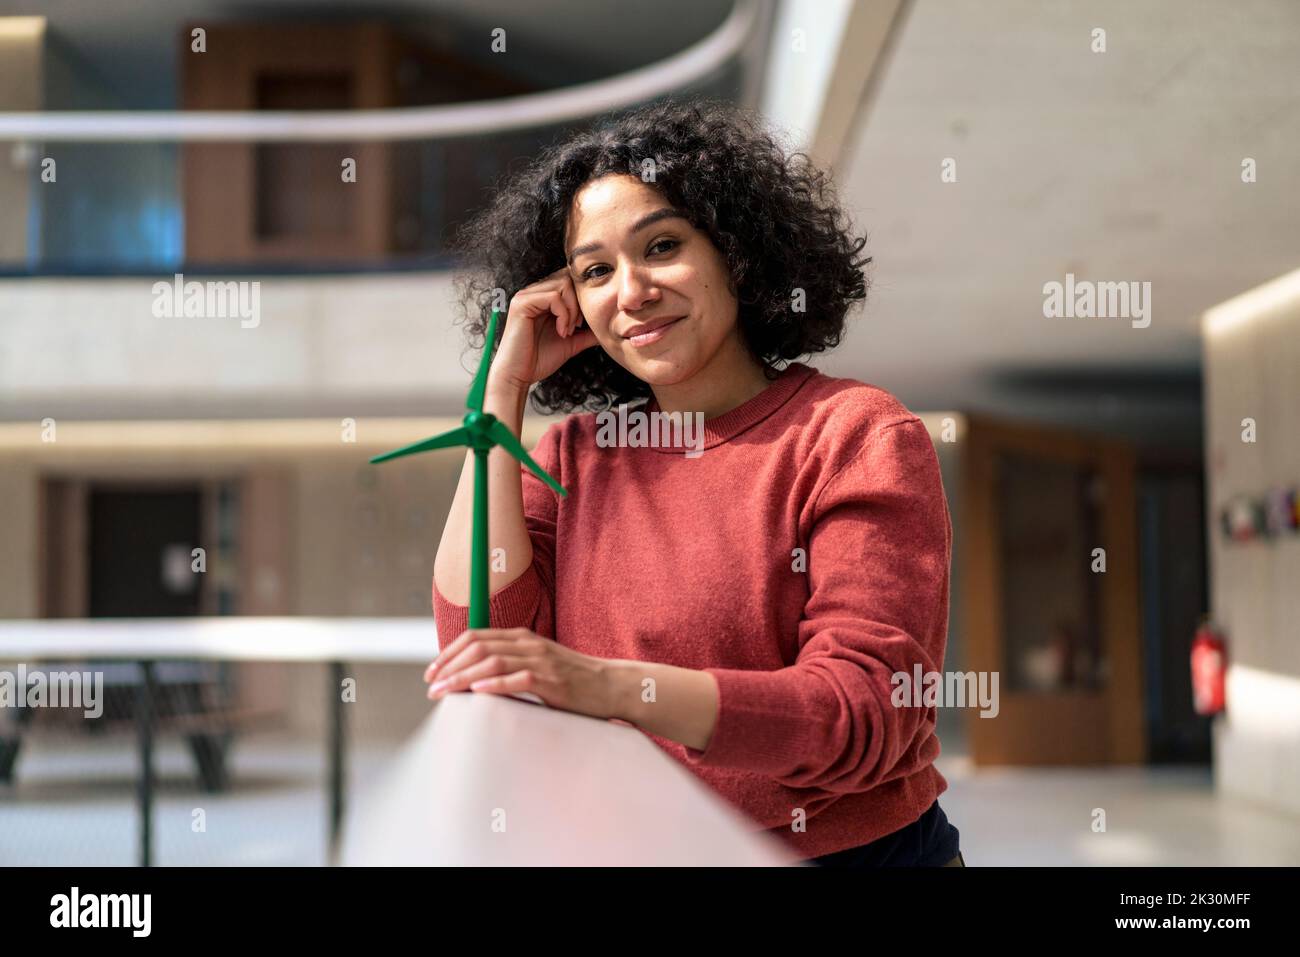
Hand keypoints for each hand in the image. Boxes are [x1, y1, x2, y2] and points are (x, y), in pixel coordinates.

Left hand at [424, 627, 620, 718]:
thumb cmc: (572, 680)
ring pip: (492, 662)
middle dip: (449, 666)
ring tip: (444, 692)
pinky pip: (519, 679)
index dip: (449, 653)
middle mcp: (528, 644)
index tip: (432, 672)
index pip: (475, 637)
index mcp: (522, 638)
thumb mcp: (538, 663)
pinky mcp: (553, 681)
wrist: (611, 685)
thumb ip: (511, 664)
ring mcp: (541, 661)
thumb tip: (475, 679)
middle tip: (431, 687)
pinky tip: (478, 692)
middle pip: (478, 647)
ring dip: (463, 678)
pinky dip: (495, 685)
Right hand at [487, 267, 599, 394]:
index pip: (569, 281)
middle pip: (568, 278)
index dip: (581, 299)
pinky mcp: (522, 303)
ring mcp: (526, 296)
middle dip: (579, 302)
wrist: (519, 376)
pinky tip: (561, 332)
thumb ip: (587, 332)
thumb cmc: (540, 360)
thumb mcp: (571, 342)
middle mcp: (533, 292)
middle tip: (577, 327)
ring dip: (572, 310)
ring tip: (568, 331)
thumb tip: (608, 326)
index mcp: (542, 298)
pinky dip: (564, 314)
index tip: (582, 324)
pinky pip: (553, 296)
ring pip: (563, 284)